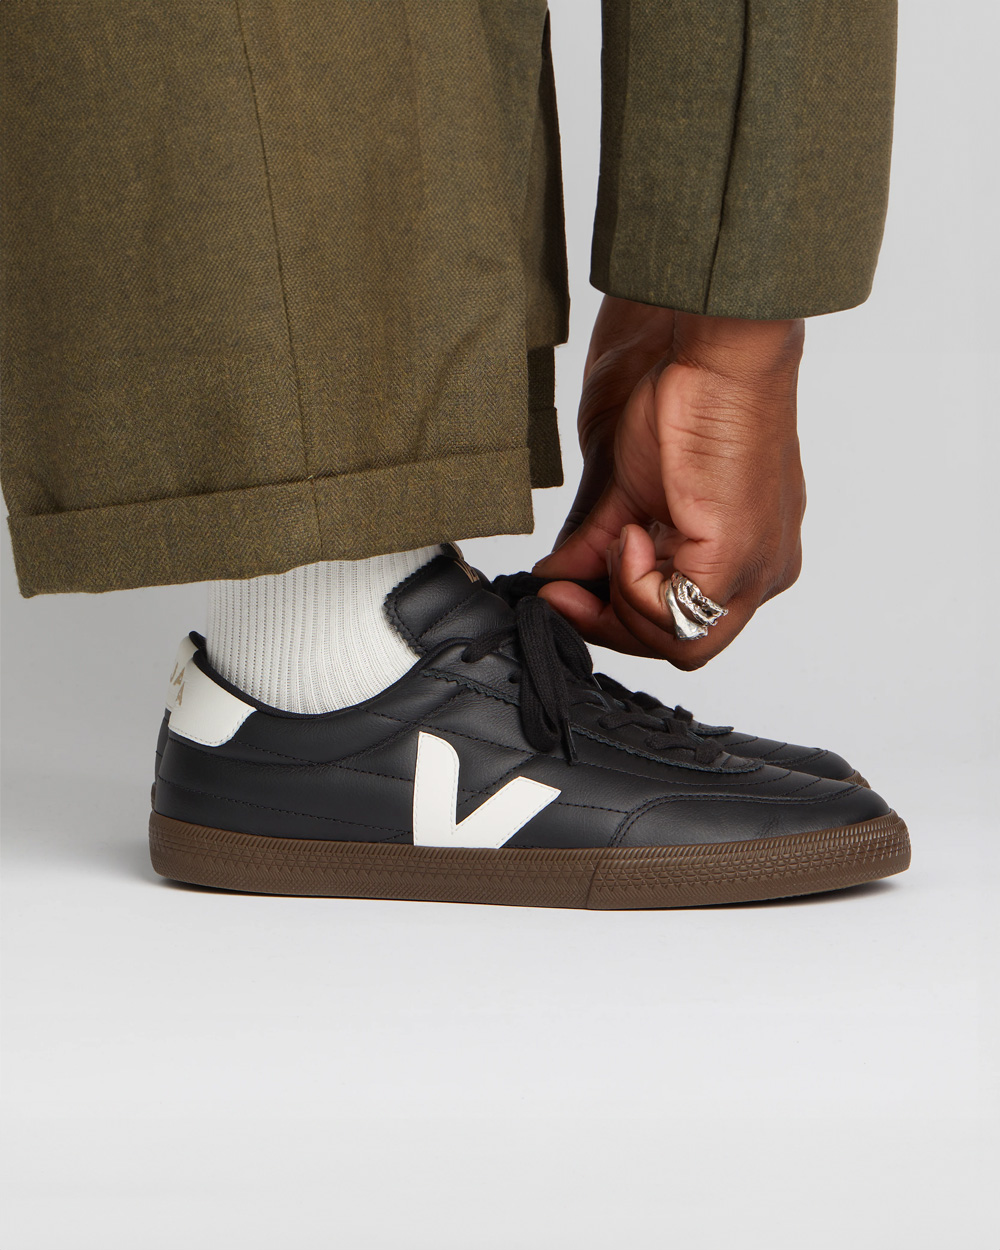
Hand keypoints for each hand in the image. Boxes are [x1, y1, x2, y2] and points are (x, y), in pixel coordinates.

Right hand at [533, 298, 806, 669]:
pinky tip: (631, 535)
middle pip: (680, 646)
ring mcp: (755, 570)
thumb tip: (554, 580)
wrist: (715, 359)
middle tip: (568, 590)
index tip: (561, 593)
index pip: (676, 625)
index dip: (612, 619)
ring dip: (625, 606)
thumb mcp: (626, 493)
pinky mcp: (738, 558)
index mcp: (740, 559)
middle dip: (613, 624)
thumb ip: (593, 546)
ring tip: (616, 540)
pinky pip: (677, 617)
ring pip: (683, 645)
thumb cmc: (687, 402)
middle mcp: (758, 574)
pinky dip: (636, 586)